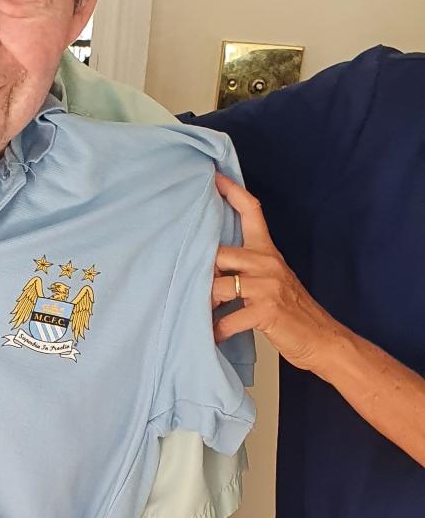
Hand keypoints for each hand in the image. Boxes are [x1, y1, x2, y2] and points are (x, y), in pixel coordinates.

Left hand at [212, 174, 344, 372]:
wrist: (322, 339)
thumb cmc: (292, 311)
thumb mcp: (273, 278)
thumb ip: (248, 265)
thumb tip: (210, 262)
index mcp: (268, 252)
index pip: (252, 212)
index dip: (232, 192)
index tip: (215, 178)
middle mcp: (267, 263)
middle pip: (218, 254)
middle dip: (201, 273)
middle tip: (194, 288)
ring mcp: (267, 286)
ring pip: (217, 285)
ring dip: (205, 303)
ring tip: (202, 314)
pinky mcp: (265, 311)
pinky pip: (227, 319)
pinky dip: (217, 330)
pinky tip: (213, 336)